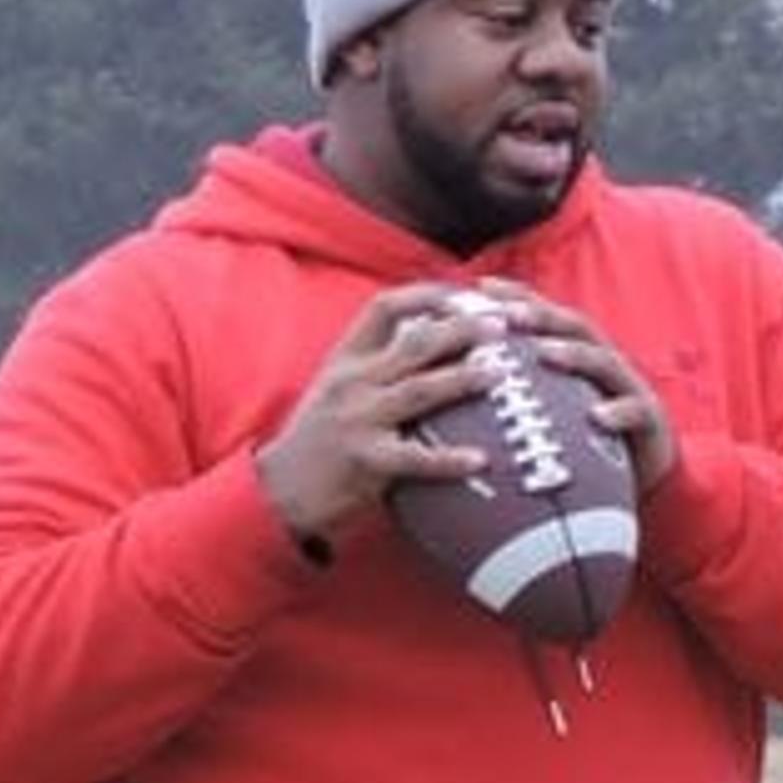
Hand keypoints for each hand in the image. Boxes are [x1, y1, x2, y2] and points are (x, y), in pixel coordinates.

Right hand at [253, 282, 515, 548]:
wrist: (281, 489)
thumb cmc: (322, 436)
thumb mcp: (340, 386)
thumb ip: (379, 361)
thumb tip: (436, 334)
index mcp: (347, 358)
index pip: (385, 307)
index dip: (428, 295)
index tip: (466, 294)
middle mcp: (352, 381)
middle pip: (413, 343)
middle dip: (460, 329)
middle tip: (501, 324)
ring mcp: (358, 420)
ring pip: (418, 391)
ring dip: (462, 379)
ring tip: (500, 372)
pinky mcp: (366, 461)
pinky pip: (415, 458)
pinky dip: (449, 459)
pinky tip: (481, 458)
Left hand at [475, 283, 676, 493]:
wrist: (646, 472)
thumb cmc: (587, 439)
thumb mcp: (553, 409)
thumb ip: (520, 391)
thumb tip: (464, 381)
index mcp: (579, 353)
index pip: (548, 315)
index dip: (517, 296)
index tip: (481, 287)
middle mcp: (604, 361)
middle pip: (573, 327)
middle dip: (541, 316)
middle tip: (507, 315)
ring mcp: (628, 387)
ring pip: (603, 361)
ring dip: (573, 354)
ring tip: (544, 355)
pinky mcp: (650, 418)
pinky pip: (636, 411)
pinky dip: (617, 412)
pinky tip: (596, 418)